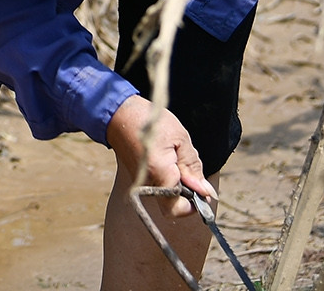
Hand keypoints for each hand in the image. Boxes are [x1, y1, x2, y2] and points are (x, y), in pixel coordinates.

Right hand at [106, 95, 212, 215]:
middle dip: (186, 192)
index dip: (193, 205)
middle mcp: (147, 183)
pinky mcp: (138, 178)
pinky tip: (167, 158)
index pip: (177, 209)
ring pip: (167, 195)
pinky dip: (167, 178)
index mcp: (159, 173)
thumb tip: (205, 191)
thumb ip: (193, 166)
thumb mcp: (180, 138)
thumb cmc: (149, 121)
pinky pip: (158, 187)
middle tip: (187, 167)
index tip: (201, 190)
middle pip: (173, 204)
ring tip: (175, 158)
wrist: (117, 113)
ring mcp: (141, 182)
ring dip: (177, 183)